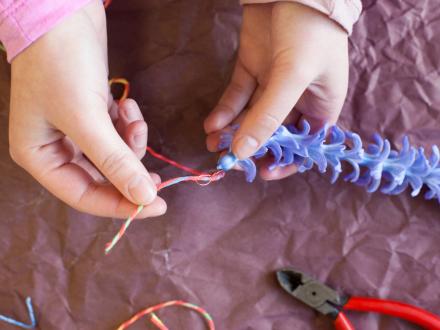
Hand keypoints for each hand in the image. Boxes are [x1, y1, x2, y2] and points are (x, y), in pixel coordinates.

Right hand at [9, 0, 165, 217]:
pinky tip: (127, 104)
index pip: (83, 196)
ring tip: (134, 119)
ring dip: (131, 143)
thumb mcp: (87, 119)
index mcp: (40, 156)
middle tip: (159, 178)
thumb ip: (115, 162)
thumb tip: (145, 198)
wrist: (62, 12)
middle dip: (130, 174)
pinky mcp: (92, 114)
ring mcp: (74, 130)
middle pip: (101, 179)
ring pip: (113, 156)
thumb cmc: (61, 64)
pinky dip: (128, 125)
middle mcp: (55, 148)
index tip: (156, 206)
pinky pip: (116, 133)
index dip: (120, 205)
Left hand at [205, 2, 348, 179]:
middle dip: (250, 146)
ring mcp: (272, 85)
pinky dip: (224, 111)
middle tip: (228, 158)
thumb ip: (268, 116)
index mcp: (321, 106)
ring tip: (212, 142)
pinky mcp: (252, 70)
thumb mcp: (293, 76)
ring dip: (231, 131)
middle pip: (272, 134)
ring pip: (250, 117)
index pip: (303, 145)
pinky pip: (237, 98)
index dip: (285, 162)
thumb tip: (244, 151)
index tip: (262, 173)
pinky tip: (211, 124)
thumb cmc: (309, 31)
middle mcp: (297, 100)